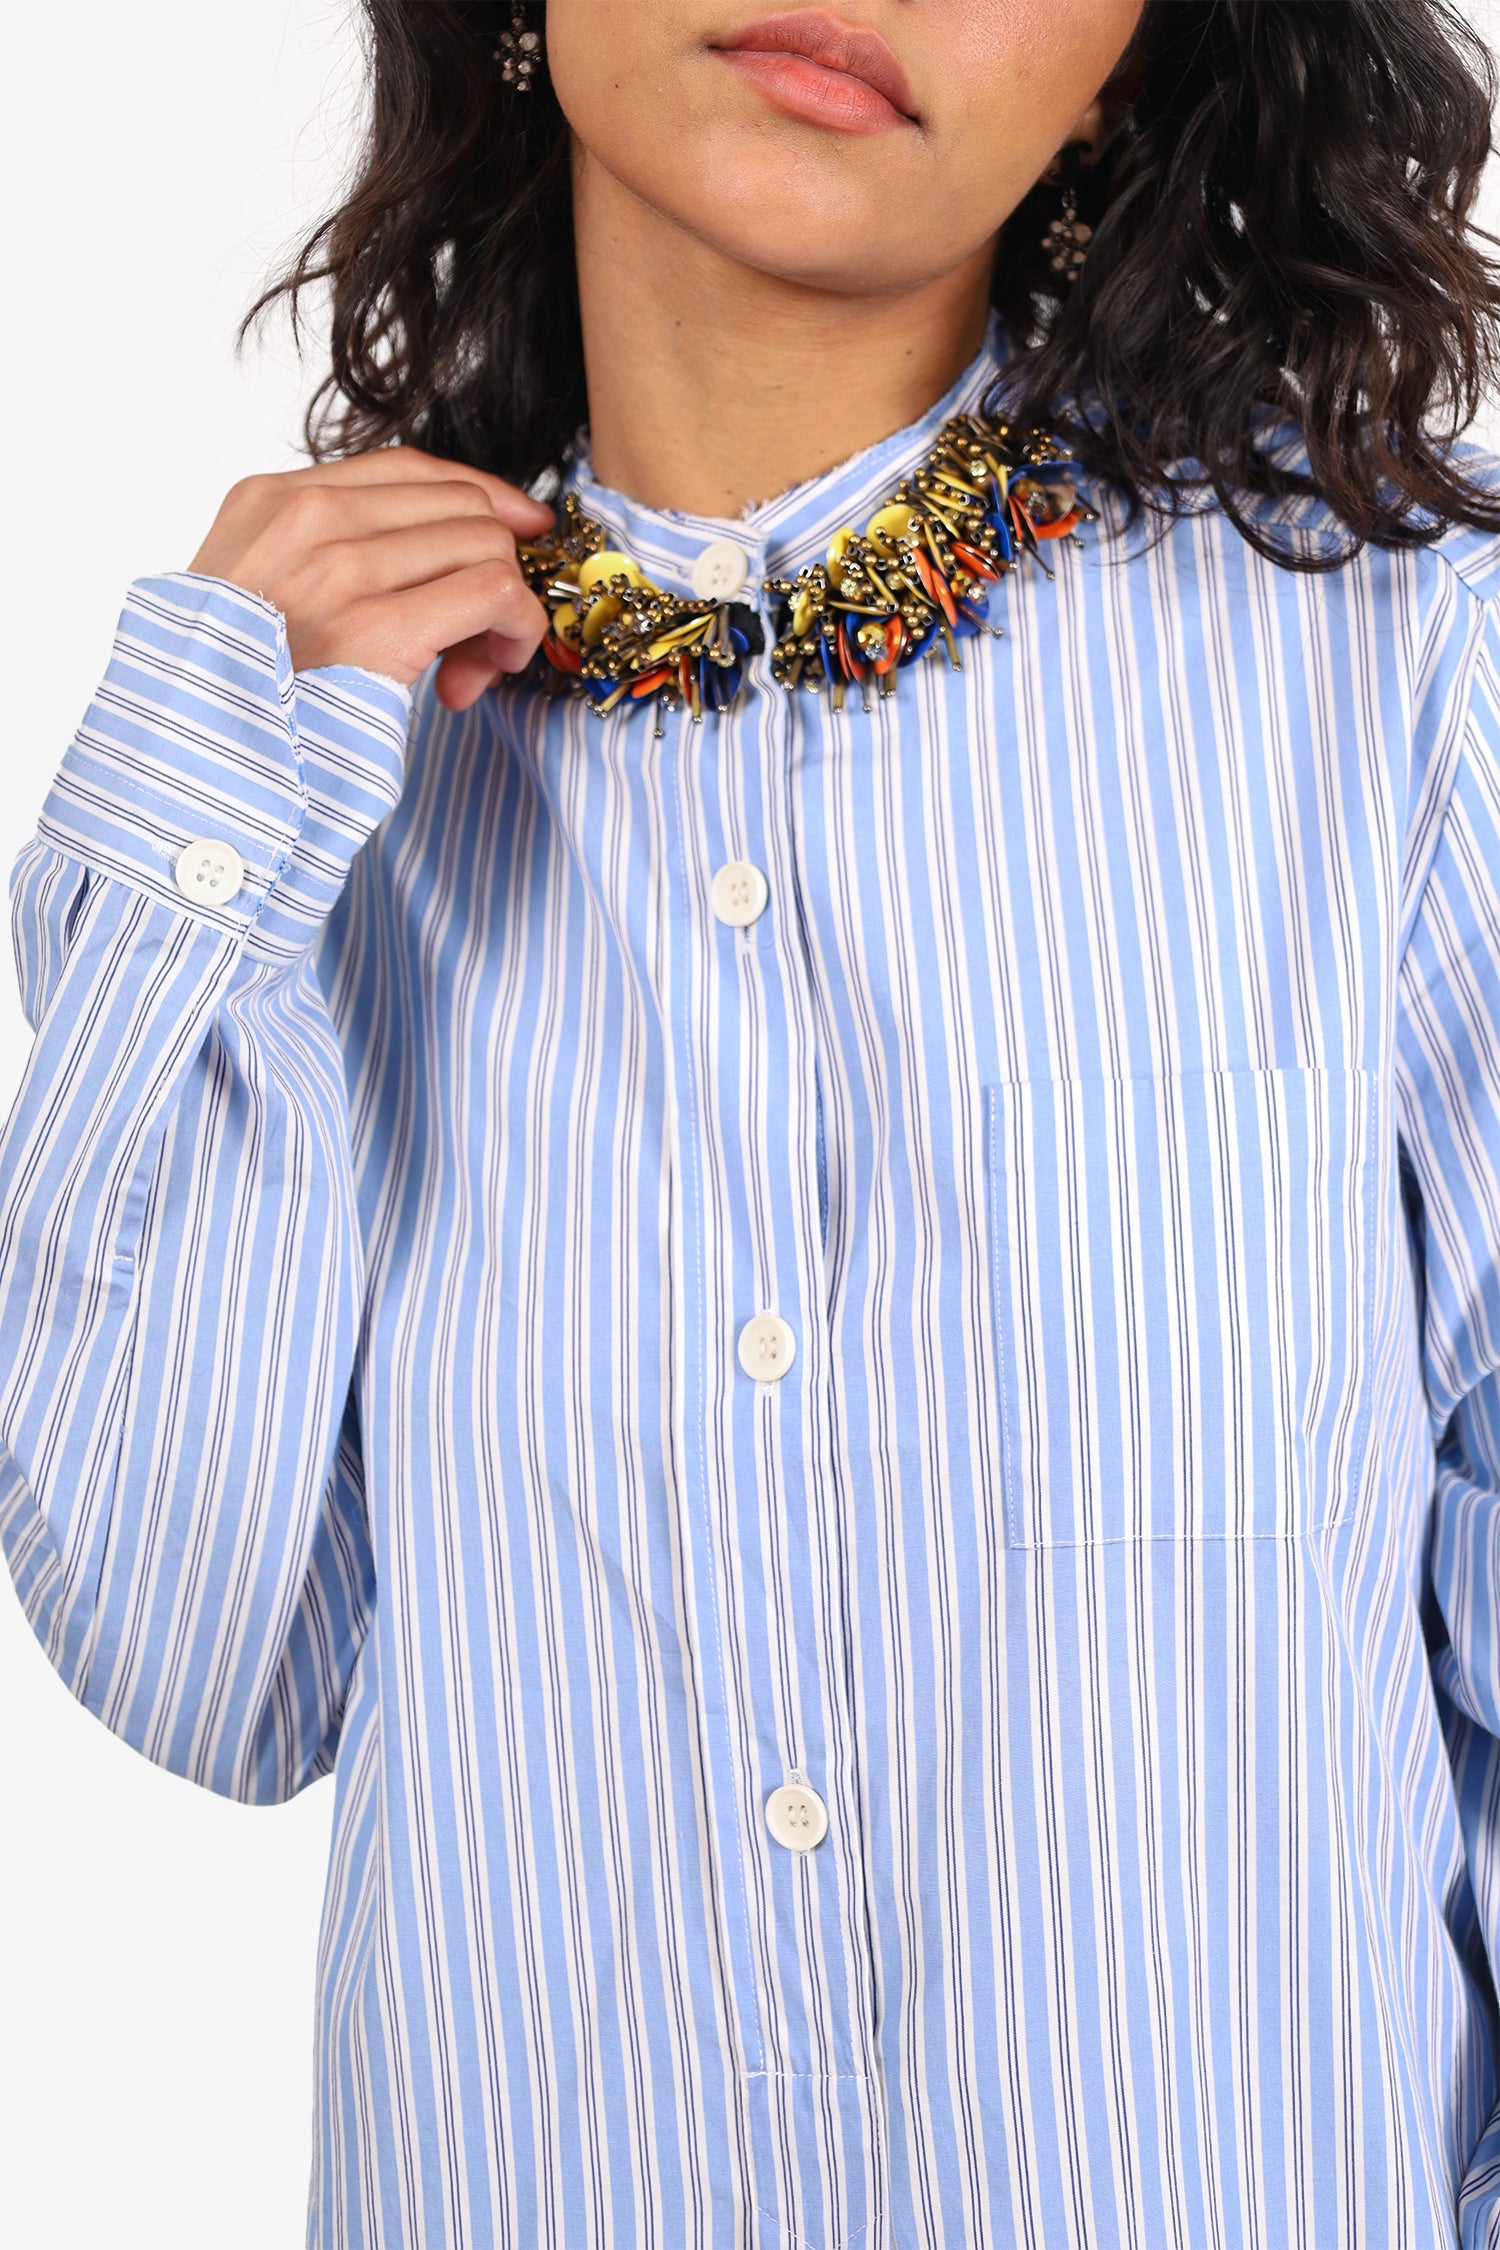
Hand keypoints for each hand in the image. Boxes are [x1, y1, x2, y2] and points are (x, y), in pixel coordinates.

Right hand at [188, 446, 554, 710]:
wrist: (192, 755)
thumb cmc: (232, 694)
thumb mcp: (255, 592)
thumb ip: (325, 557)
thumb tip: (434, 555)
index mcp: (269, 501)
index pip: (406, 469)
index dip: (479, 497)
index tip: (514, 531)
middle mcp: (305, 520)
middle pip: (457, 505)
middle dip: (490, 565)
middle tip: (478, 638)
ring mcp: (338, 569)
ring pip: (485, 543)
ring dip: (505, 609)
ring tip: (474, 667)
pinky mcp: (375, 628)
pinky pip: (494, 591)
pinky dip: (517, 627)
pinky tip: (492, 667)